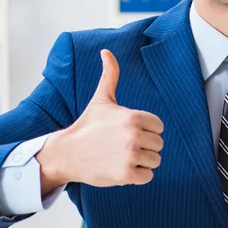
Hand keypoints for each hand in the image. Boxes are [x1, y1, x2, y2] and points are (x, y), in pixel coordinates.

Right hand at [36, 49, 163, 192]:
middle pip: (158, 144)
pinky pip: (148, 176)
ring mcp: (130, 156)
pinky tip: (121, 168)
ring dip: (142, 161)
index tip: (128, 131)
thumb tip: (106, 51)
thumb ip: (110, 75)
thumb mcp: (101, 98)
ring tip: (122, 156)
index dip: (146, 130)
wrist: (68, 152)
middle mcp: (134, 136)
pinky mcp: (126, 174)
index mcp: (133, 116)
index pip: (159, 126)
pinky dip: (138, 175)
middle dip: (145, 146)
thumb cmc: (88, 125)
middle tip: (123, 145)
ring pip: (155, 161)